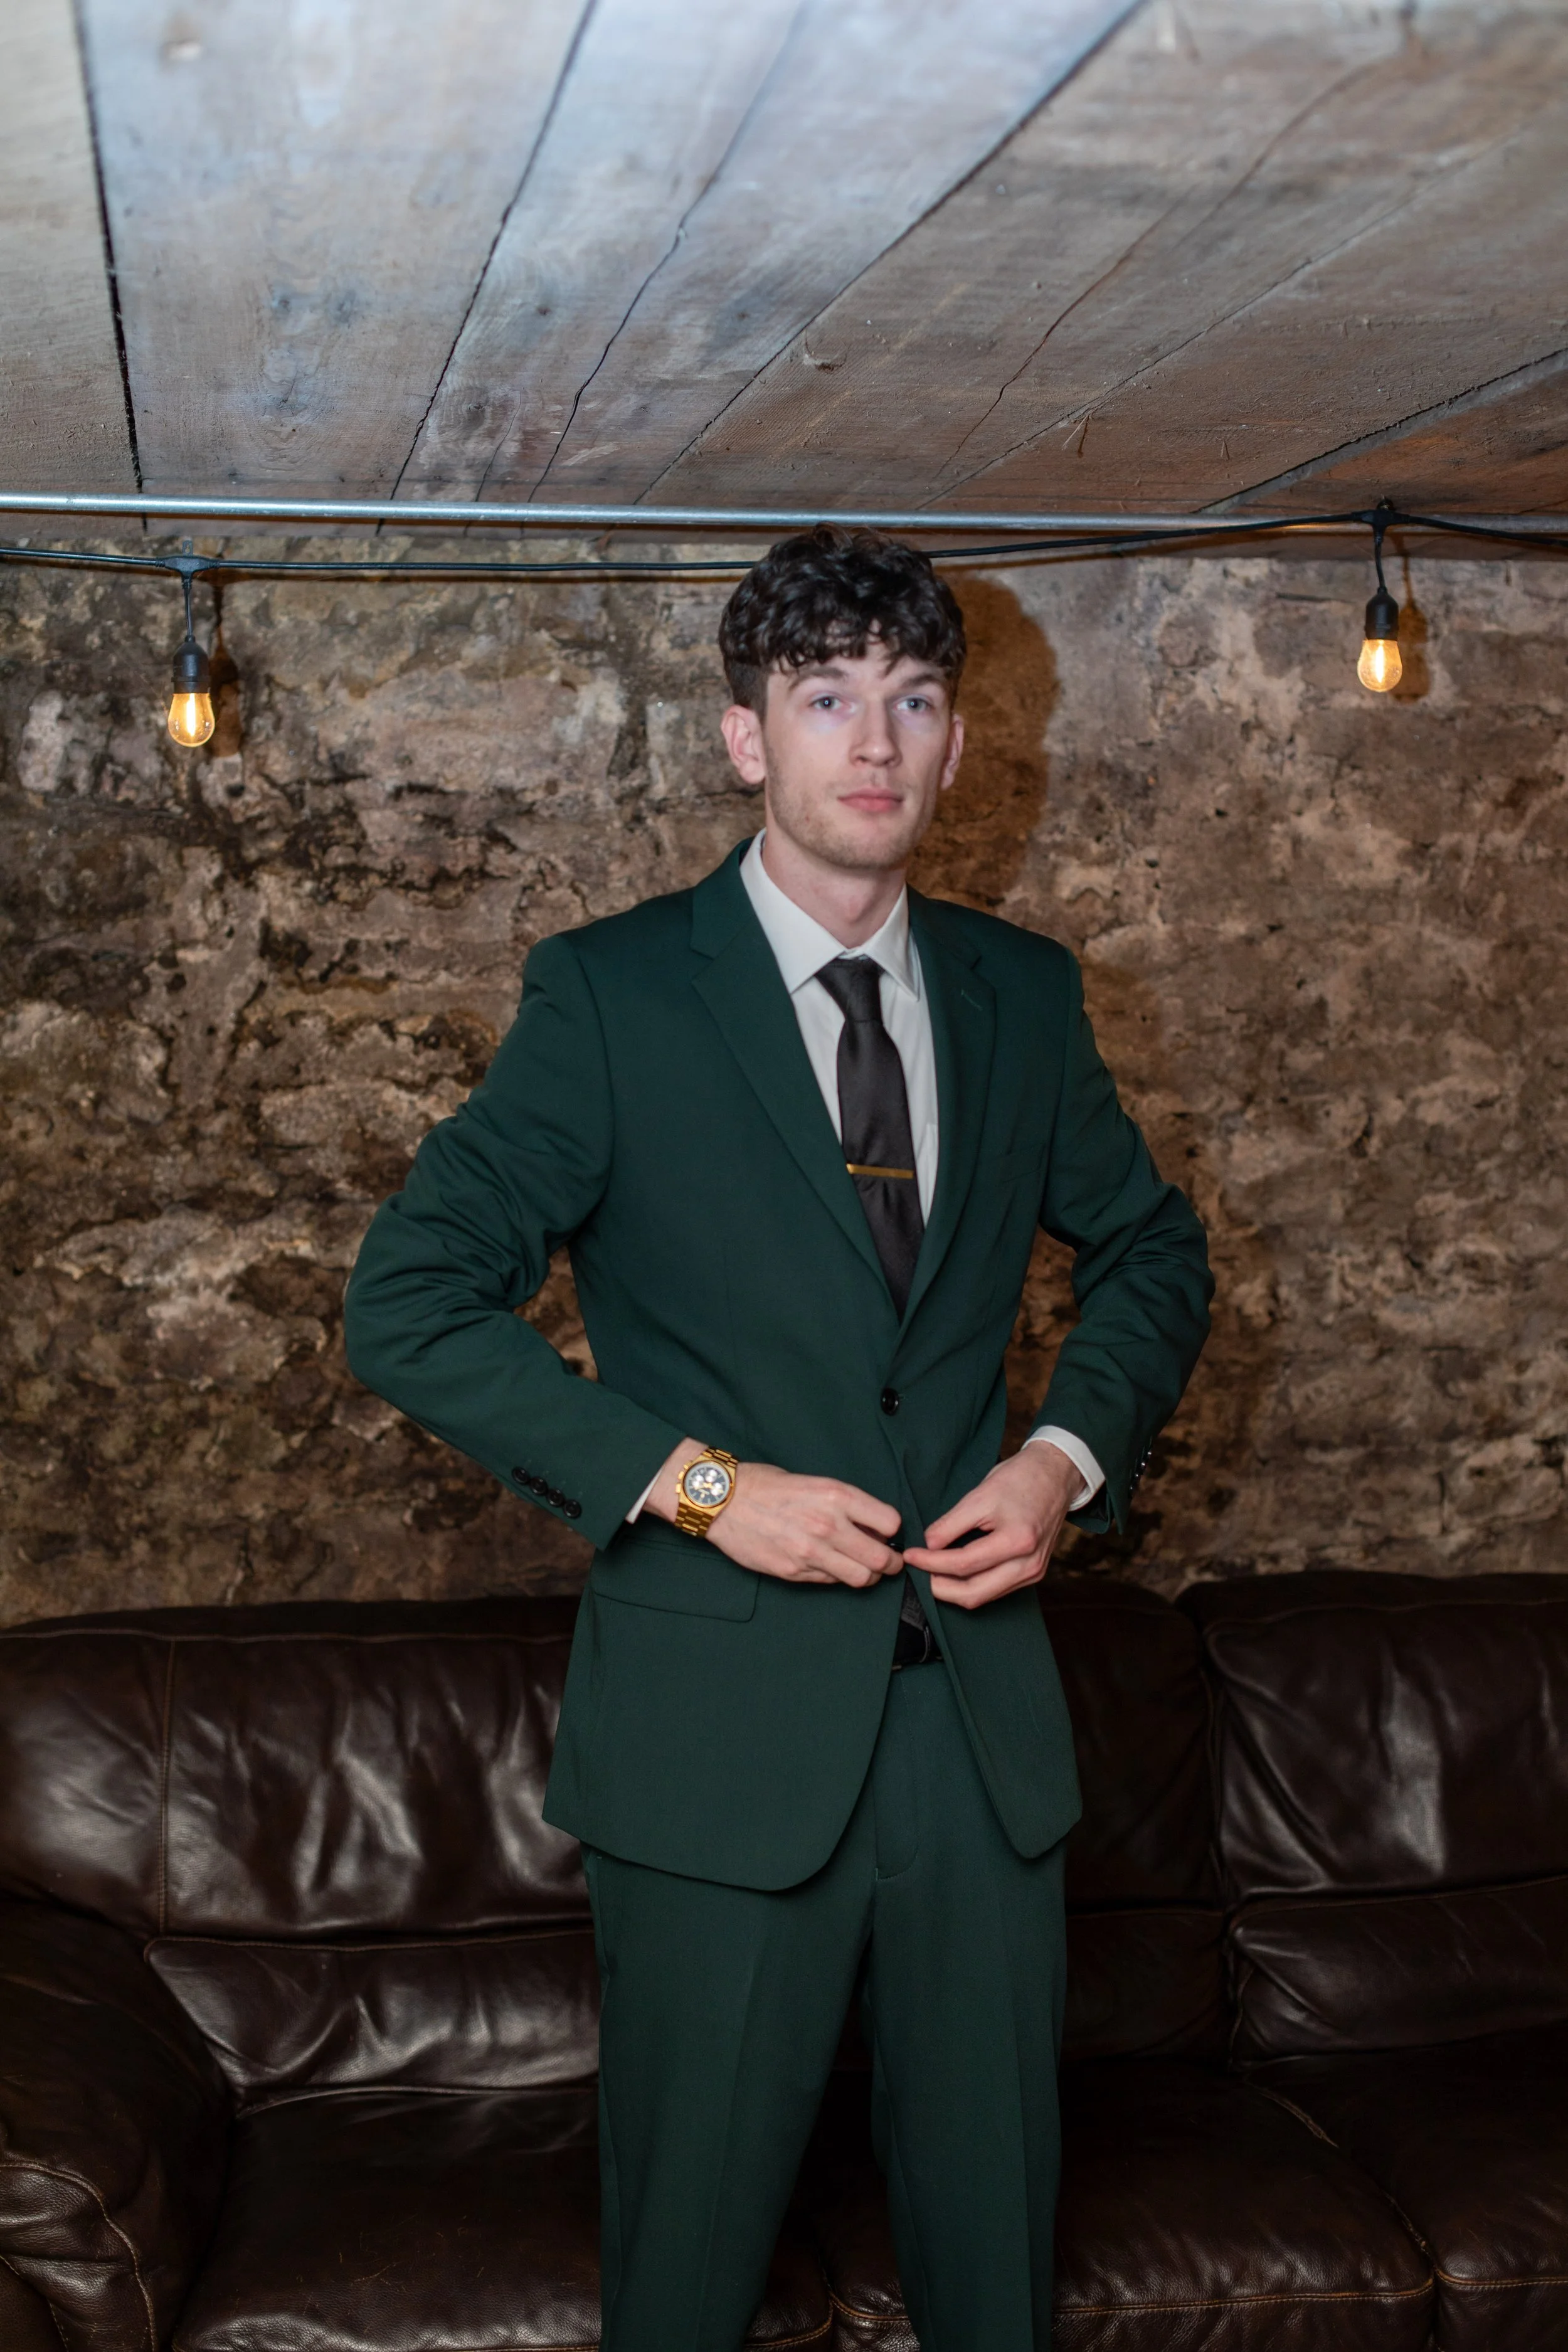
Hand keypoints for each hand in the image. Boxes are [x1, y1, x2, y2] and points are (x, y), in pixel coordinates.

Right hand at [646, 1441, 902, 1588]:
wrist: (724, 1501)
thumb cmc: (769, 1486)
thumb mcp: (816, 1483)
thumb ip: (846, 1505)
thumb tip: (873, 1527)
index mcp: (837, 1496)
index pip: (890, 1523)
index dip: (892, 1530)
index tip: (886, 1533)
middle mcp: (828, 1525)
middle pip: (882, 1559)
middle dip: (890, 1562)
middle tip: (887, 1561)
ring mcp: (811, 1552)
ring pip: (862, 1578)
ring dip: (868, 1575)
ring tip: (861, 1567)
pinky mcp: (794, 1572)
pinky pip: (831, 1581)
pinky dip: (837, 1576)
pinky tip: (829, 1564)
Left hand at [902, 1443, 1080, 1610]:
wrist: (1055, 1475)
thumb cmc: (1021, 1478)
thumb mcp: (981, 1494)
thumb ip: (952, 1523)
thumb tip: (929, 1545)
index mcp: (1018, 1541)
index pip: (964, 1564)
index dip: (932, 1562)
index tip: (911, 1555)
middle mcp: (1029, 1564)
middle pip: (975, 1593)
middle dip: (940, 1587)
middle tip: (918, 1572)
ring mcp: (1033, 1572)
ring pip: (985, 1596)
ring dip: (955, 1589)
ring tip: (932, 1573)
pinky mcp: (1033, 1573)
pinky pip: (997, 1589)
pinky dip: (973, 1585)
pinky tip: (956, 1573)